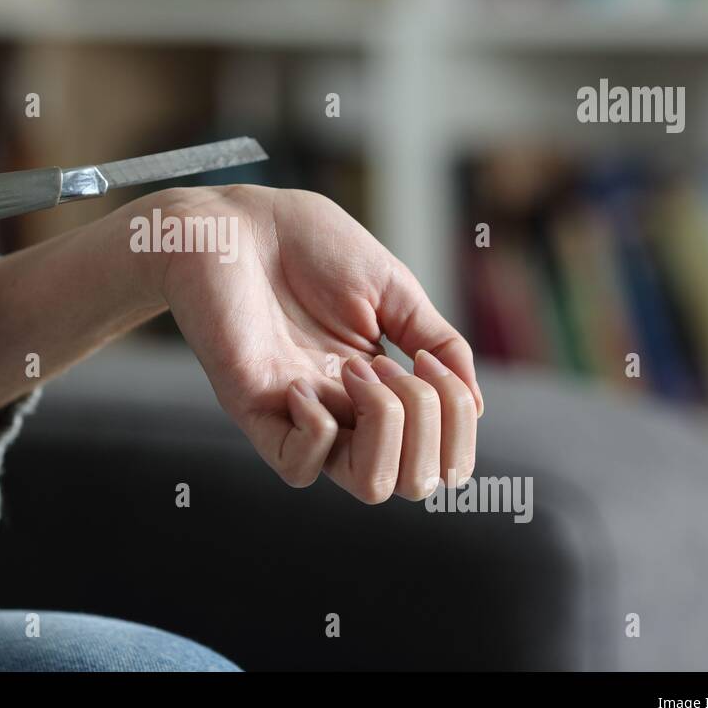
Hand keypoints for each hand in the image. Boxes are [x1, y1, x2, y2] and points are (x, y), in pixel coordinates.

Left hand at [137, 185, 482, 503]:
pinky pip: (298, 468)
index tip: (429, 358)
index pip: (438, 451)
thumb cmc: (307, 244)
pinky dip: (318, 430)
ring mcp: (300, 415)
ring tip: (357, 369)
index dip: (456, 419)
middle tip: (393, 364)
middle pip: (413, 480)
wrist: (231, 222)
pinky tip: (301, 381)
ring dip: (386, 427)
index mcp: (379, 386)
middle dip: (428, 425)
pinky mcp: (253, 408)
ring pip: (370, 486)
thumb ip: (439, 342)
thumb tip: (476, 404)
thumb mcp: (393, 288)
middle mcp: (345, 410)